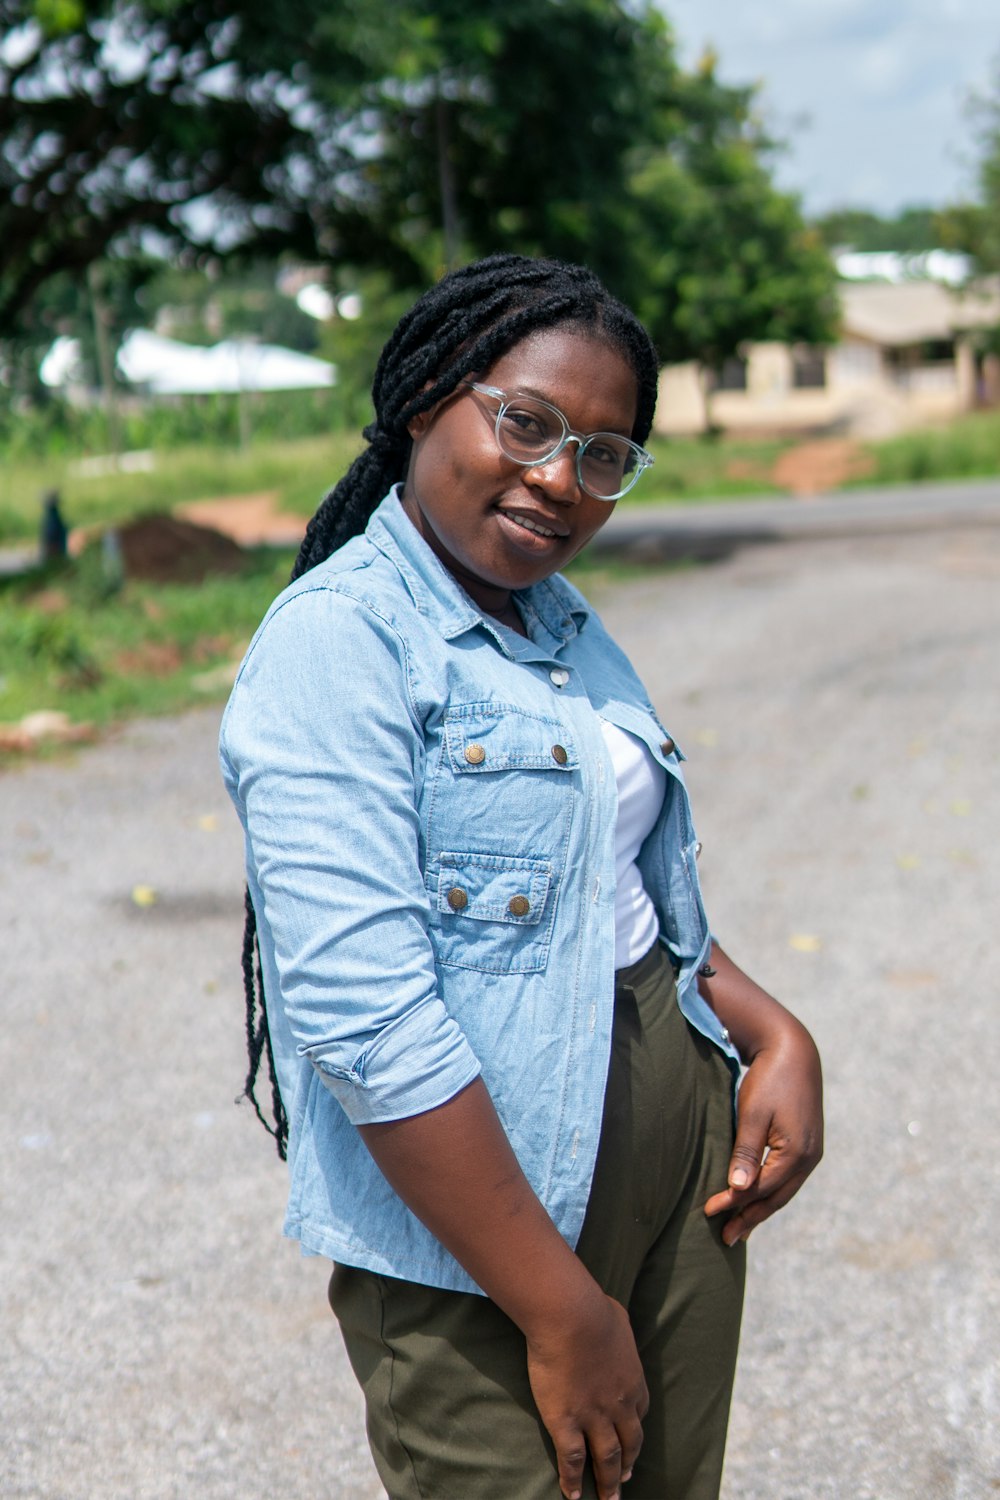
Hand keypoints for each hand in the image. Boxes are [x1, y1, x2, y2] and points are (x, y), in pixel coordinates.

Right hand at [526, 1291, 648, 1499]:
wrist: (571, 1317)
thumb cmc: (592, 1309)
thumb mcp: (617, 1317)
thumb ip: (617, 1331)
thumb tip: (613, 1326)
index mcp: (633, 1381)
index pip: (638, 1415)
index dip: (634, 1433)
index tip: (632, 1444)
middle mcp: (619, 1405)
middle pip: (628, 1444)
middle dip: (627, 1464)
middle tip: (625, 1480)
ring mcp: (594, 1417)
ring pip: (605, 1458)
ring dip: (608, 1481)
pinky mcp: (566, 1422)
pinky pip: (571, 1460)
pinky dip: (572, 1480)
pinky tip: (572, 1495)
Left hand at [705, 1014, 822, 1245]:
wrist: (794, 1051)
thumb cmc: (769, 1079)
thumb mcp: (753, 1113)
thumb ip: (746, 1152)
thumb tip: (738, 1189)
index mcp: (797, 1153)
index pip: (761, 1189)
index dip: (735, 1203)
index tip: (709, 1210)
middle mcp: (810, 1158)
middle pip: (776, 1198)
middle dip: (750, 1217)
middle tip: (726, 1237)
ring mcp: (812, 1153)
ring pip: (784, 1191)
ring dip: (761, 1210)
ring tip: (740, 1228)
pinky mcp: (807, 1146)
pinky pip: (788, 1179)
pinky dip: (771, 1193)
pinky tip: (757, 1200)